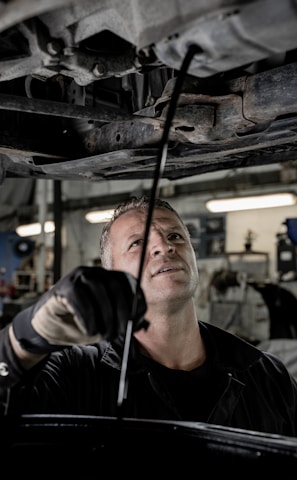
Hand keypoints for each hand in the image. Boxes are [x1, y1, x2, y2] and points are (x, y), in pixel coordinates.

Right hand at [12, 266, 147, 353]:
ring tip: (105, 335)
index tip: (137, 321)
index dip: (136, 302)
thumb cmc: (81, 325)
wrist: (52, 330)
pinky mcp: (65, 286)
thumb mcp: (107, 326)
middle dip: (122, 311)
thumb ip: (124, 322)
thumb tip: (140, 323)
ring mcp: (79, 277)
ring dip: (106, 316)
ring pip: (99, 290)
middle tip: (122, 332)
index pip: (129, 283)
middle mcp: (96, 273)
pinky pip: (81, 298)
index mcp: (110, 279)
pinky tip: (89, 331)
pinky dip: (88, 317)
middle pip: (115, 285)